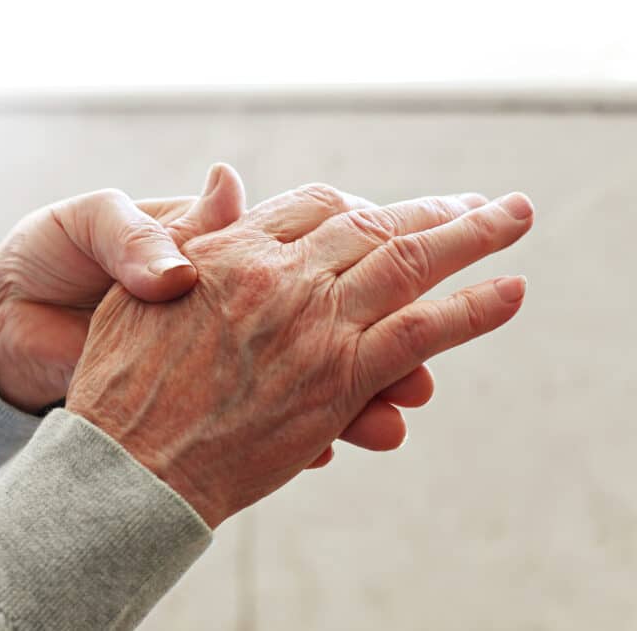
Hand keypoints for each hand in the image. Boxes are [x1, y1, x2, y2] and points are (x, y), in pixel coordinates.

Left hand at [0, 166, 445, 443]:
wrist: (3, 316)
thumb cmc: (50, 254)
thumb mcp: (94, 226)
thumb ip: (153, 224)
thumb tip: (227, 187)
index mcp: (220, 246)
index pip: (315, 242)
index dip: (368, 251)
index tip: (420, 261)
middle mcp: (234, 297)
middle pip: (329, 319)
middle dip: (389, 341)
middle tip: (429, 367)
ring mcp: (220, 348)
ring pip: (307, 375)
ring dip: (358, 397)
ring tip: (396, 418)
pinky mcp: (191, 391)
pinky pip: (261, 416)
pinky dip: (298, 431)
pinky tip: (333, 449)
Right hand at [67, 186, 533, 526]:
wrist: (131, 464)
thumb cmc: (122, 384)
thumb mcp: (139, 290)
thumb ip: (190, 233)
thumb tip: (227, 174)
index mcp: (231, 250)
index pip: (314, 206)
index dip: (358, 204)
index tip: (385, 209)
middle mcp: (281, 275)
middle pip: (374, 224)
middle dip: (433, 209)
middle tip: (480, 204)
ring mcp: (316, 323)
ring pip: (410, 262)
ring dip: (472, 235)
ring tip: (515, 217)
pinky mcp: (341, 377)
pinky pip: (422, 332)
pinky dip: (473, 310)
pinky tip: (512, 292)